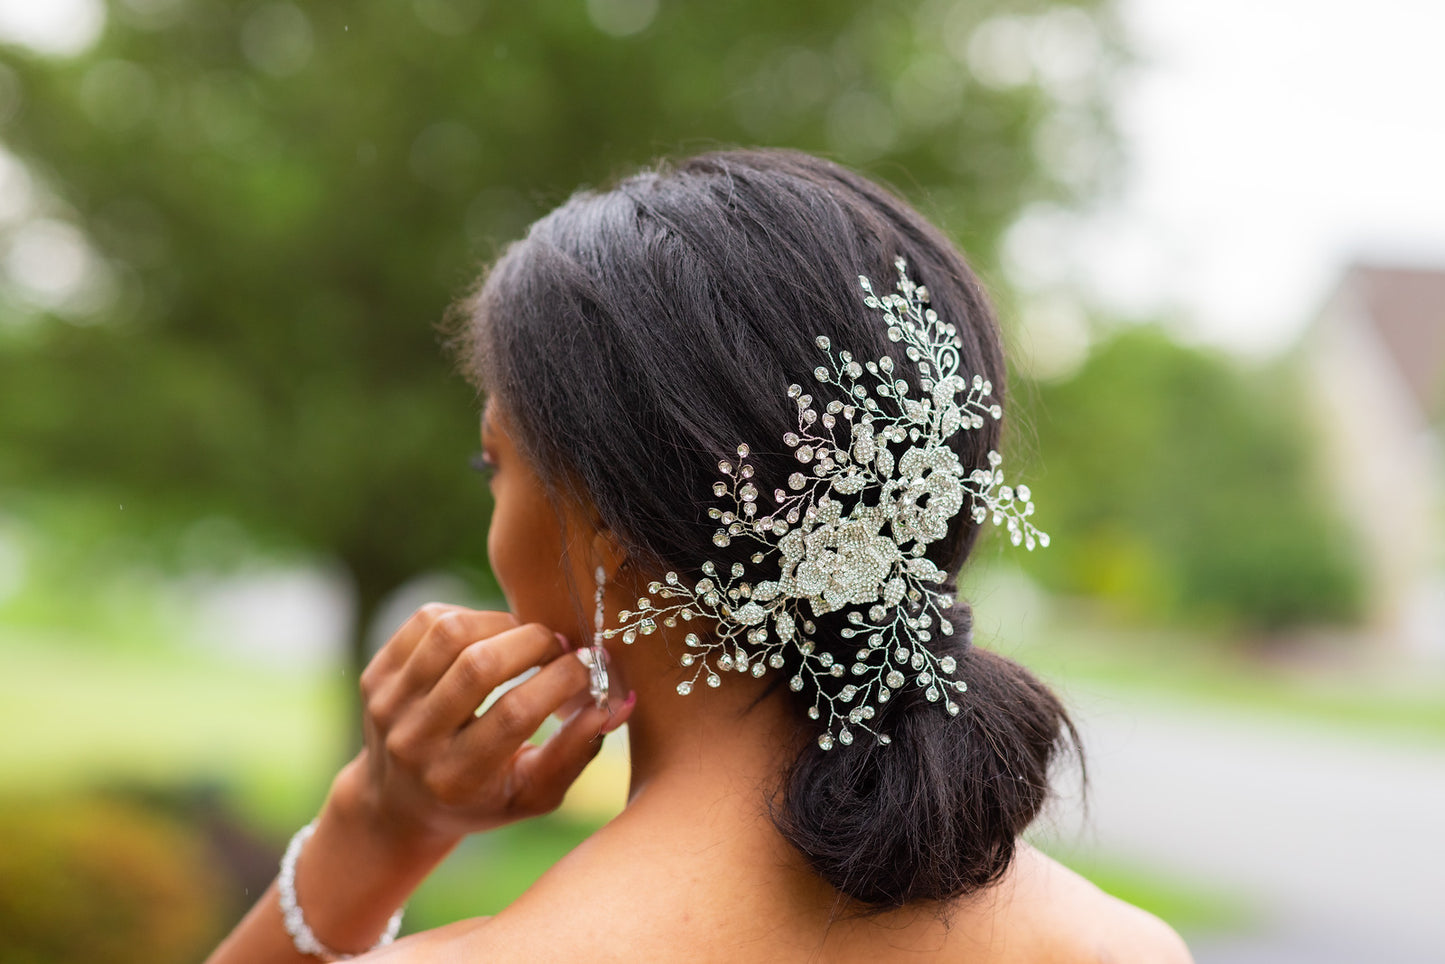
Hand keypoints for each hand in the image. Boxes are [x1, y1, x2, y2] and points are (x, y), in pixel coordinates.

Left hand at [336, 603, 632, 854]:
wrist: (398, 802)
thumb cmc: (483, 798)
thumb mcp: (533, 795)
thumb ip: (577, 752)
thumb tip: (618, 701)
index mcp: (457, 780)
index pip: (516, 713)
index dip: (563, 679)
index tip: (592, 664)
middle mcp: (414, 743)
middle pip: (479, 666)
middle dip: (534, 642)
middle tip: (560, 646)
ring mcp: (386, 705)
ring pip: (451, 632)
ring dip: (502, 624)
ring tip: (525, 639)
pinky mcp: (373, 675)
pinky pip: (427, 620)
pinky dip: (469, 617)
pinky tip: (488, 637)